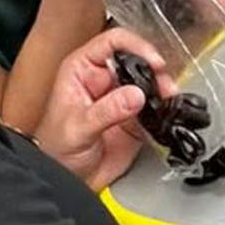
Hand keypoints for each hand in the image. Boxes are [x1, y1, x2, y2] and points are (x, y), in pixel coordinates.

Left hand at [31, 28, 178, 190]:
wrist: (66, 182)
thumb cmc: (55, 150)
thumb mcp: (77, 127)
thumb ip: (106, 111)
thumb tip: (134, 95)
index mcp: (82, 70)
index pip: (112, 42)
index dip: (135, 46)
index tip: (152, 60)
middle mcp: (104, 80)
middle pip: (136, 60)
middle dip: (155, 69)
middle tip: (165, 83)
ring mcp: (121, 98)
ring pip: (150, 82)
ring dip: (163, 88)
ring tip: (169, 98)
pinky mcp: (135, 118)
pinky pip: (155, 106)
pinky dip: (165, 107)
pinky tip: (168, 112)